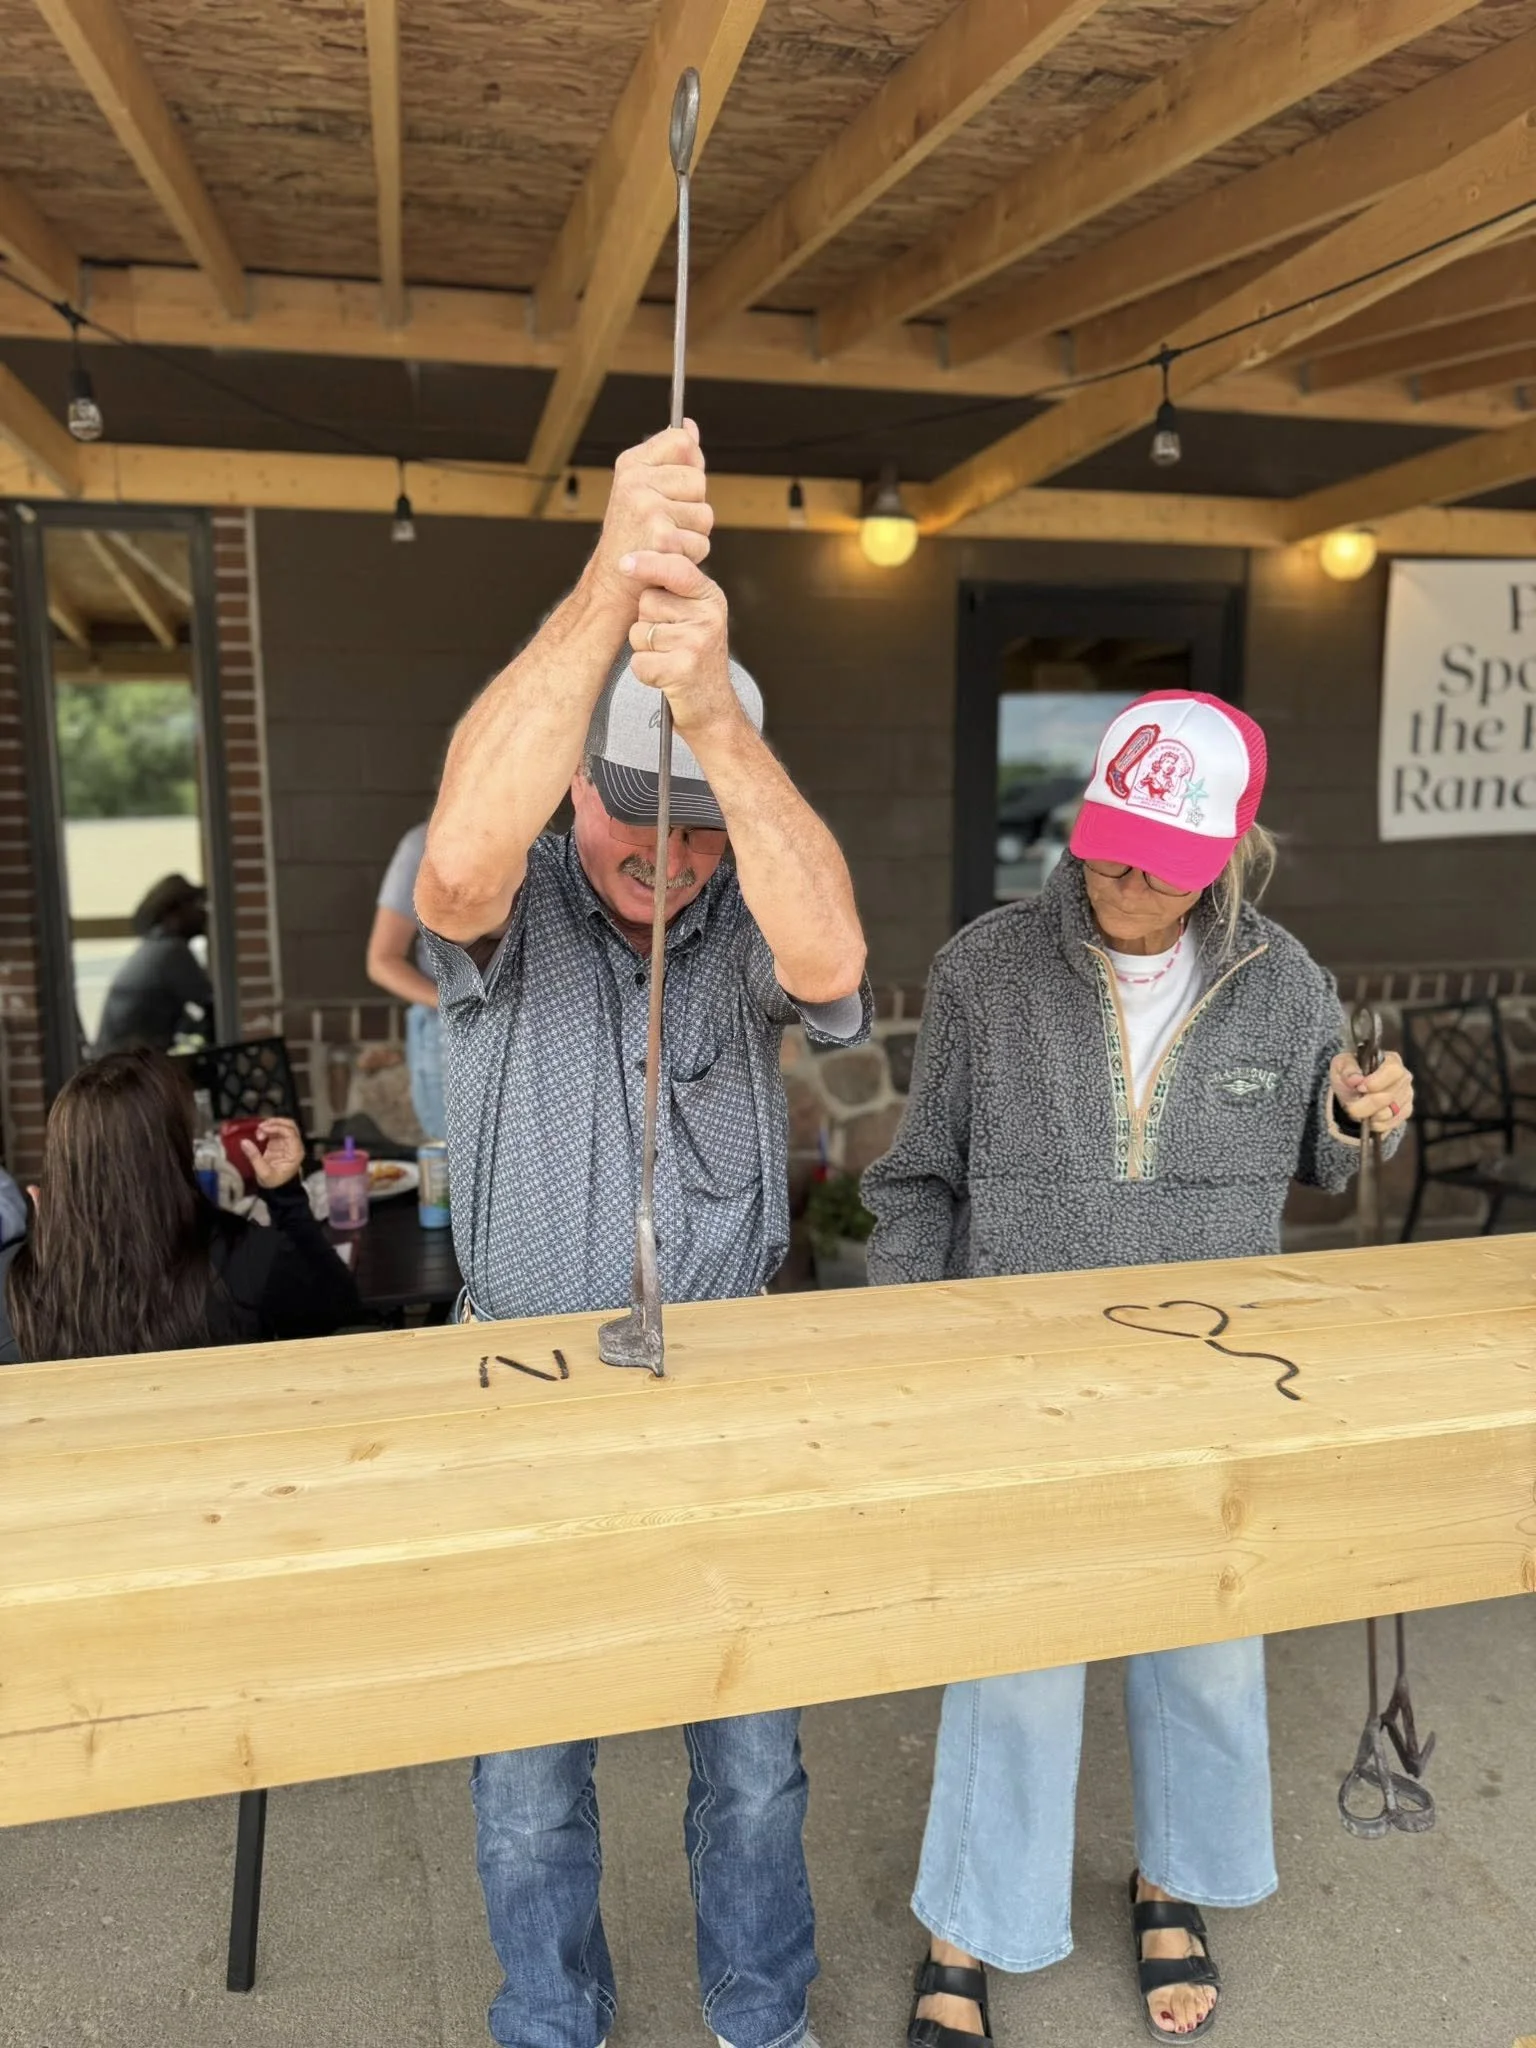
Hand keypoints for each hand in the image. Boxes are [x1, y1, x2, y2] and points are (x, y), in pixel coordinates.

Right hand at [241, 1117, 305, 1188]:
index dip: (277, 1127)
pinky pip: (275, 1130)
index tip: (264, 1128)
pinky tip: (259, 1134)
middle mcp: (293, 1145)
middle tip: (261, 1126)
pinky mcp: (279, 1143)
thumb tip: (244, 1142)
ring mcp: (287, 1143)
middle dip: (275, 1122)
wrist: (277, 1189)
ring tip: (259, 1132)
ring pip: (282, 1126)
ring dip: (270, 1125)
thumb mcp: (264, 1173)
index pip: (291, 1133)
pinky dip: (267, 1129)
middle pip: (289, 1125)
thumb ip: (254, 1157)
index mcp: (295, 1152)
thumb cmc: (275, 1183)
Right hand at [588, 423, 713, 620]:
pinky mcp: (661, 536)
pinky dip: (690, 556)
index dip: (689, 464)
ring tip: (664, 542)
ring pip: (705, 514)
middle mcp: (636, 482)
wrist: (612, 586)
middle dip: (692, 507)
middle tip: (664, 525)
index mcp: (631, 465)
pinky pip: (701, 541)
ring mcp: (647, 508)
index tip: (674, 487)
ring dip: (692, 534)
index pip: (682, 441)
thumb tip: (690, 426)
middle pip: (698, 480)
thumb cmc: (632, 539)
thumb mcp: (643, 490)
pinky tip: (666, 558)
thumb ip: (671, 459)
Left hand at [626, 555, 741, 743]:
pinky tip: (665, 677)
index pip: (677, 569)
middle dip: (647, 621)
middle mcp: (709, 616)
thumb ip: (674, 590)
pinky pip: (639, 661)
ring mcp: (698, 643)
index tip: (623, 563)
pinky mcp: (683, 669)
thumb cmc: (694, 657)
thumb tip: (633, 560)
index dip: (648, 563)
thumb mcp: (694, 617)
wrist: (712, 708)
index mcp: (711, 597)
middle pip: (648, 601)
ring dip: (645, 649)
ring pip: (639, 633)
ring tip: (669, 659)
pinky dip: (645, 672)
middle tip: (670, 641)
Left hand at [1330, 1050, 1413, 1137]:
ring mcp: (1407, 1095)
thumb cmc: (1349, 1073)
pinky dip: (1376, 1124)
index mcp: (1391, 1060)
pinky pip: (1392, 1123)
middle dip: (1366, 1104)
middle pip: (1389, 1095)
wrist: (1352, 1091)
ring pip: (1390, 1112)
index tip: (1359, 1088)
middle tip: (1351, 1107)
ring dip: (1370, 1115)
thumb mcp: (1342, 1065)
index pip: (1393, 1071)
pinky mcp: (1405, 1111)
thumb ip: (1348, 1069)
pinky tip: (1368, 1118)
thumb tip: (1355, 1079)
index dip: (1376, 1082)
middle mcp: (1404, 1077)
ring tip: (1358, 1111)